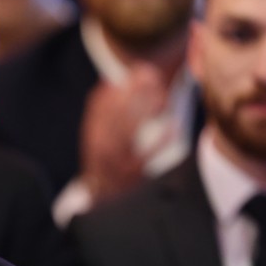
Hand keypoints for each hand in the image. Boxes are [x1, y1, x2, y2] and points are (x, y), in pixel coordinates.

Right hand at [80, 65, 164, 200]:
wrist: (102, 196)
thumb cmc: (105, 159)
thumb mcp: (97, 136)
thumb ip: (103, 112)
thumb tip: (113, 82)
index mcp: (92, 133)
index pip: (99, 104)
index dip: (120, 85)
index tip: (139, 69)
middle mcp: (100, 146)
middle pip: (115, 114)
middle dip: (134, 92)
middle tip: (154, 75)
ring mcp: (115, 161)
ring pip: (129, 132)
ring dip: (146, 111)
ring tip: (164, 96)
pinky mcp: (131, 174)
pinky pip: (146, 156)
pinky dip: (160, 141)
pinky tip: (174, 127)